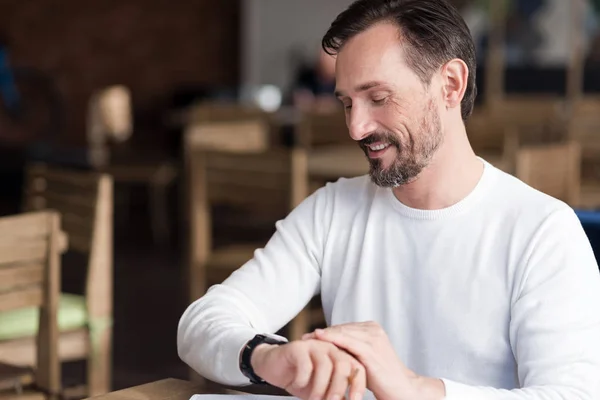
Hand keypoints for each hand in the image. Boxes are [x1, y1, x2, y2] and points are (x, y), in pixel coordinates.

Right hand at [250, 339, 365, 399]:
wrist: (274, 366)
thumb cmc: (301, 378)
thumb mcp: (322, 391)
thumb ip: (337, 396)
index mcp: (340, 356)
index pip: (357, 368)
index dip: (358, 385)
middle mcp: (330, 348)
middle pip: (343, 364)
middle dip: (339, 387)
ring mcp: (314, 345)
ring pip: (324, 365)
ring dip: (320, 387)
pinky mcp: (297, 347)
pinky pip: (305, 364)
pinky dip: (303, 378)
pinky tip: (298, 384)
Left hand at [303, 322, 444, 399]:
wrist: (402, 389)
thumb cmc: (381, 378)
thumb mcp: (362, 359)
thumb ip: (350, 349)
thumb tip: (328, 347)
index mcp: (372, 329)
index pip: (344, 327)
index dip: (326, 332)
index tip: (309, 336)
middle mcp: (373, 329)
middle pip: (341, 328)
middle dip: (322, 333)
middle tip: (303, 337)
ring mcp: (373, 338)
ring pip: (342, 332)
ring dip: (323, 335)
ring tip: (306, 339)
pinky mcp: (371, 349)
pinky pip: (347, 342)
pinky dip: (331, 339)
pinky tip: (318, 338)